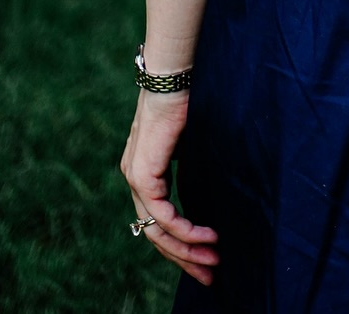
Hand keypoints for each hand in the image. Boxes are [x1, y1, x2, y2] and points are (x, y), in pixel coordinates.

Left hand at [120, 90, 218, 285]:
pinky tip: (206, 235)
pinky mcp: (143, 173)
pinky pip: (162, 214)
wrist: (174, 74)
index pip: (159, 219)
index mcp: (145, 169)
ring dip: (187, 249)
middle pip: (156, 233)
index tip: (208, 256)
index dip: (183, 243)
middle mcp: (135, 177)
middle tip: (210, 274)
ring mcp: (136, 176)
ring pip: (157, 230)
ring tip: (214, 260)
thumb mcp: (189, 140)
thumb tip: (209, 184)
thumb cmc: (188, 97)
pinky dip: (184, 229)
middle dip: (185, 257)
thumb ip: (190, 164)